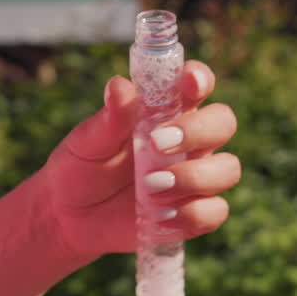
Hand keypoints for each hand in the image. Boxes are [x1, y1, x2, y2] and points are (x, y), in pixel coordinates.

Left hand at [38, 61, 239, 258]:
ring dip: (194, 177)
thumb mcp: (87, 142)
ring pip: (227, 169)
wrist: (68, 217)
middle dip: (198, 132)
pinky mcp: (193, 213)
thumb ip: (109, 118)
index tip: (189, 83)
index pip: (197, 84)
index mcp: (166, 111)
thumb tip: (120, 85)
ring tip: (150, 188)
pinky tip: (159, 216)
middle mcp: (189, 140)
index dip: (200, 78)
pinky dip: (190, 215)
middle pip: (224, 123)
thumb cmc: (81, 167)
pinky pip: (214, 211)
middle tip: (158, 144)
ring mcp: (195, 177)